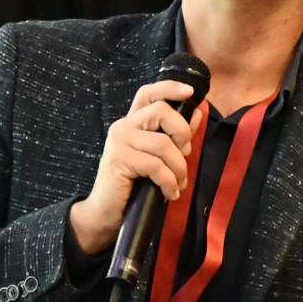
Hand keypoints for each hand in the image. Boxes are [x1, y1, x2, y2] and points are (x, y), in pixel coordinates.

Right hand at [69, 80, 205, 254]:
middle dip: (183, 133)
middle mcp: (123, 126)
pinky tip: (170, 193)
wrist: (106, 213)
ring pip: (163, 143)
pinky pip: (156, 166)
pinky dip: (169, 182)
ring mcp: (119, 141)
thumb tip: (196, 114)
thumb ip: (175, 136)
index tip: (191, 93)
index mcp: (132, 122)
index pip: (148, 93)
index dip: (170, 88)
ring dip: (179, 168)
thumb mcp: (157, 157)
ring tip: (178, 184)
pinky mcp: (119, 159)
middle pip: (161, 111)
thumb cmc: (133, 186)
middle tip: (186, 154)